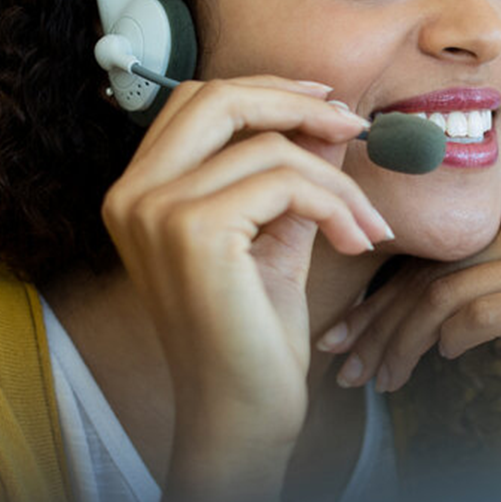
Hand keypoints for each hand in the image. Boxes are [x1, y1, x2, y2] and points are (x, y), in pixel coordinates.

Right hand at [101, 76, 393, 501]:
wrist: (241, 409)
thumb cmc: (254, 331)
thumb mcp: (276, 235)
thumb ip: (292, 175)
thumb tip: (330, 119)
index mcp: (139, 191)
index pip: (199, 101)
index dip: (267, 92)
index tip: (328, 107)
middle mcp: (133, 194)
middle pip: (218, 98)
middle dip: (296, 103)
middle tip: (355, 128)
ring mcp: (155, 210)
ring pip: (270, 148)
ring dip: (338, 181)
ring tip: (368, 224)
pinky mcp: (193, 231)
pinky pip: (287, 183)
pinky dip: (336, 206)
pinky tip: (355, 242)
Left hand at [320, 184, 500, 446]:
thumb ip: (460, 283)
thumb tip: (373, 306)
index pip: (431, 253)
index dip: (377, 299)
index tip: (340, 339)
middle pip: (435, 272)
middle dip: (380, 326)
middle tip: (346, 369)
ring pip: (450, 294)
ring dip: (405, 345)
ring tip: (383, 381)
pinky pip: (484, 313)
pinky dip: (454, 341)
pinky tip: (446, 360)